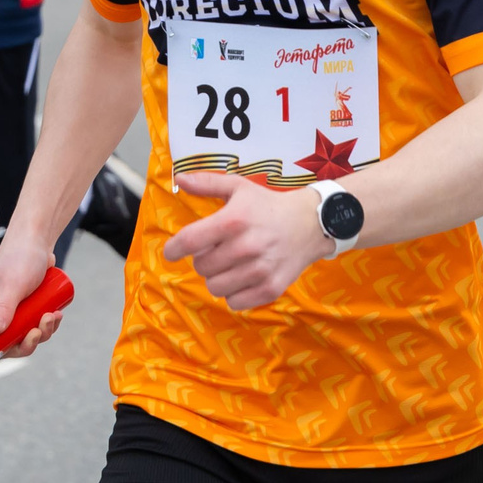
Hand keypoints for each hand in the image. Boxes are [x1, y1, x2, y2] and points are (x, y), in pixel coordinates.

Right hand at [0, 234, 64, 374]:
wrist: (36, 241)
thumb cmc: (20, 258)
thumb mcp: (13, 284)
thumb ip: (4, 308)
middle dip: (22, 344)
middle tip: (37, 332)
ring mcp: (7, 313)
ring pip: (20, 338)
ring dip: (39, 333)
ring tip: (52, 317)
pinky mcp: (22, 310)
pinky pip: (33, 328)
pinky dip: (45, 326)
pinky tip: (56, 315)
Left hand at [162, 172, 332, 308]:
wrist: (310, 224)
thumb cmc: (268, 205)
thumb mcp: (239, 187)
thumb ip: (207, 183)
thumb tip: (179, 179)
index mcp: (233, 220)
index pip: (189, 241)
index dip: (173, 249)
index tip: (171, 252)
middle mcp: (245, 247)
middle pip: (201, 267)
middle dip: (203, 259)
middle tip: (218, 250)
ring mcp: (259, 271)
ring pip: (215, 287)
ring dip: (217, 277)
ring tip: (230, 264)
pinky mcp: (271, 289)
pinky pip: (235, 302)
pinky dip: (234, 293)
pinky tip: (243, 278)